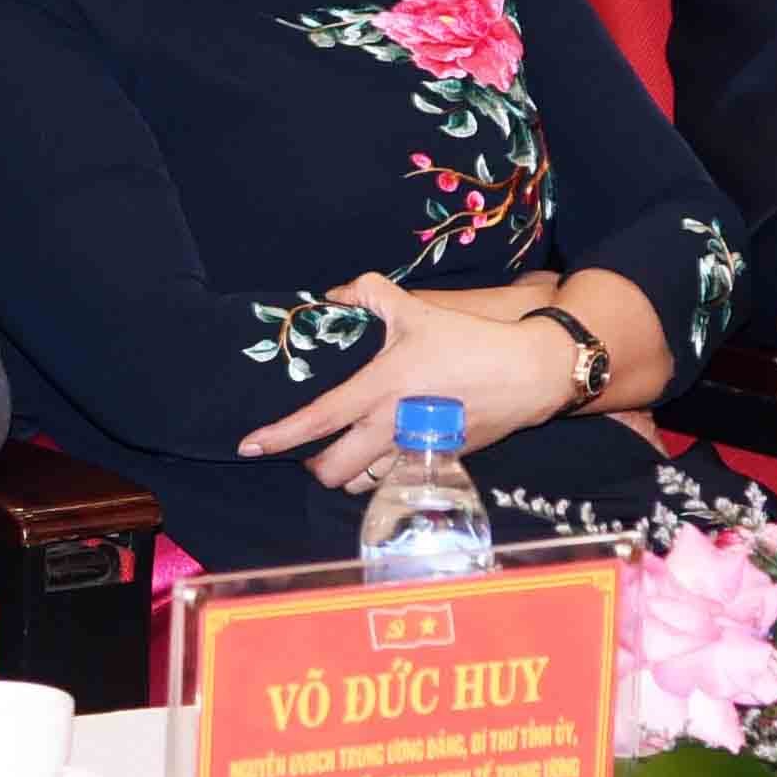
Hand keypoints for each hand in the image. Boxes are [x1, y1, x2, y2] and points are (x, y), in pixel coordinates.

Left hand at [238, 277, 594, 486]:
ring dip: (348, 471)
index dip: (279, 436)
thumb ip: (370, 294)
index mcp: (380, 388)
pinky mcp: (435, 463)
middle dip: (315, 465)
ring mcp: (414, 450)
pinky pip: (392, 479)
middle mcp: (391, 427)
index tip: (249, 445)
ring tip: (347, 447)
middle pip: (333, 471)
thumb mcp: (418, 309)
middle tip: (314, 447)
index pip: (319, 419)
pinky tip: (383, 449)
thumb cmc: (470, 341)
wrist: (527, 374)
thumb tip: (335, 294)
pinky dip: (379, 472)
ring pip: (361, 483)